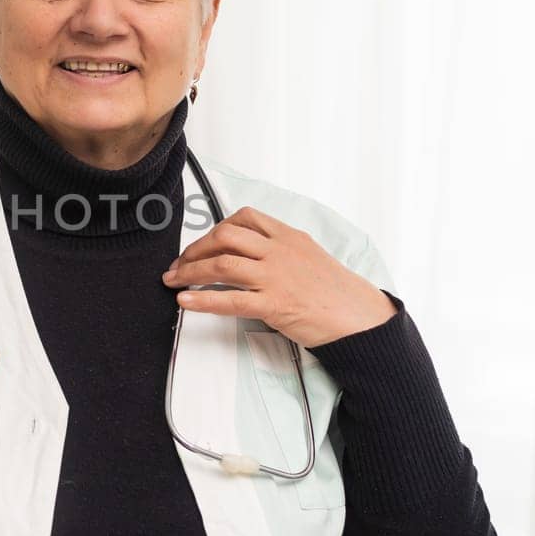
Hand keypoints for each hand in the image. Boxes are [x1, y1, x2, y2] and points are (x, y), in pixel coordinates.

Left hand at [160, 206, 394, 347]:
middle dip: (194, 249)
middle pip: (225, 237)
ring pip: (222, 264)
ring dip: (190, 272)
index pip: (243, 218)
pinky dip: (203, 299)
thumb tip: (250, 252)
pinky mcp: (275, 305)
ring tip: (173, 281)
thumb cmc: (336, 292)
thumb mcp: (310, 256)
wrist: (361, 318)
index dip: (215, 229)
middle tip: (179, 264)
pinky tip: (186, 301)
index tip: (201, 243)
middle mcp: (280, 251)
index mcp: (288, 236)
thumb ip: (280, 249)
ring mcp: (276, 277)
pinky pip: (230, 299)